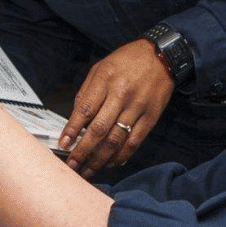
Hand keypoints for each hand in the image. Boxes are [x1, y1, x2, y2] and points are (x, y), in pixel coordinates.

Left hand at [57, 40, 173, 176]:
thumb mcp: (101, 67)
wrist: (162, 56)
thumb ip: (87, 91)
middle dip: (83, 151)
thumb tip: (75, 117)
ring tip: (89, 170)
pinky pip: (135, 141)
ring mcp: (137, 107)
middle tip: (72, 165)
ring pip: (116, 140)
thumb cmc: (128, 60)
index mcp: (105, 79)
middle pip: (99, 129)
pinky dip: (122, 155)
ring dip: (100, 159)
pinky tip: (112, 162)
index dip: (72, 129)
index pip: (85, 109)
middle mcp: (121, 94)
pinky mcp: (151, 117)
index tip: (63, 144)